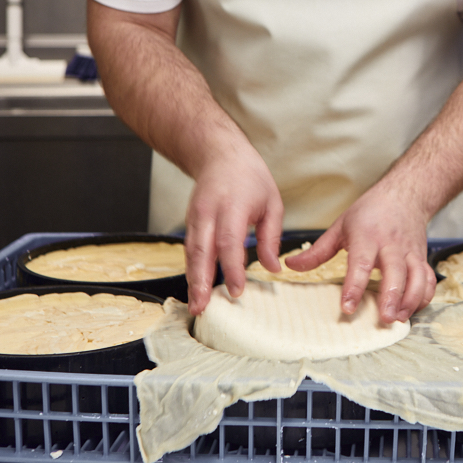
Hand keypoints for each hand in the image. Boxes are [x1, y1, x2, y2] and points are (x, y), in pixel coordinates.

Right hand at [184, 145, 283, 315]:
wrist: (219, 155)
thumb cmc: (250, 178)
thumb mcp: (272, 202)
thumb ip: (271, 237)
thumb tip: (273, 268)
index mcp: (233, 205)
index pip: (230, 241)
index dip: (231, 268)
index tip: (237, 291)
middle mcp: (209, 212)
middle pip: (202, 250)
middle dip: (201, 281)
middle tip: (202, 307)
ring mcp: (195, 217)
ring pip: (191, 253)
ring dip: (192, 281)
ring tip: (196, 306)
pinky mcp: (189, 222)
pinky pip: (189, 250)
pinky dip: (191, 271)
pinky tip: (195, 290)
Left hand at [285, 183, 435, 323]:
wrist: (404, 195)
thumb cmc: (370, 212)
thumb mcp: (340, 226)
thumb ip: (318, 251)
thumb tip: (291, 267)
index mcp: (367, 236)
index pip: (361, 263)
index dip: (354, 287)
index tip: (347, 307)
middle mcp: (391, 245)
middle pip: (395, 272)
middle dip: (391, 296)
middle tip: (384, 318)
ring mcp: (410, 252)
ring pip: (417, 277)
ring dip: (410, 300)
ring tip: (398, 319)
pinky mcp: (422, 258)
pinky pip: (428, 280)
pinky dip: (424, 297)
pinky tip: (412, 310)